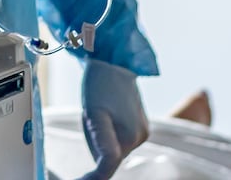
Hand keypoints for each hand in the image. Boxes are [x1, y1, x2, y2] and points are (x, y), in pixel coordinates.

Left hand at [76, 59, 149, 179]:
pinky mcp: (139, 127)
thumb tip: (103, 170)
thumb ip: (100, 143)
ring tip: (97, 110)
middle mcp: (139, 138)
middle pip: (109, 157)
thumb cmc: (99, 83)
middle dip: (95, 144)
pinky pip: (117, 139)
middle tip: (89, 117)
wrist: (113, 62)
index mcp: (129, 136)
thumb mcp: (93, 113)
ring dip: (100, 137)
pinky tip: (104, 113)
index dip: (94, 177)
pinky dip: (107, 131)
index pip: (109, 166)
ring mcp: (141, 132)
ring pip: (112, 148)